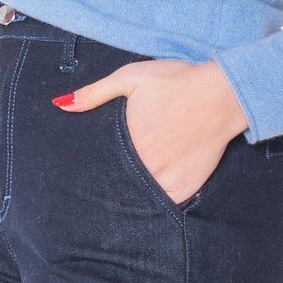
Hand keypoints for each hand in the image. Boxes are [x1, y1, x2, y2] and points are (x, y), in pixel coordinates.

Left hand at [53, 58, 248, 203]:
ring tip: (128, 186)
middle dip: (111, 182)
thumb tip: (60, 104)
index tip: (90, 168)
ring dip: (131, 193)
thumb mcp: (130, 77)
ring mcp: (165, 181)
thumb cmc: (176, 82)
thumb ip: (95, 93)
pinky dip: (155, 201)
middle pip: (118, 182)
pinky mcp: (184, 189)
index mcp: (127, 143)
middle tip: (106, 184)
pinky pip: (163, 204)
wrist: (222, 94)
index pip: (100, 164)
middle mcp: (144, 167)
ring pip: (138, 197)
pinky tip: (150, 190)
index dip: (94, 166)